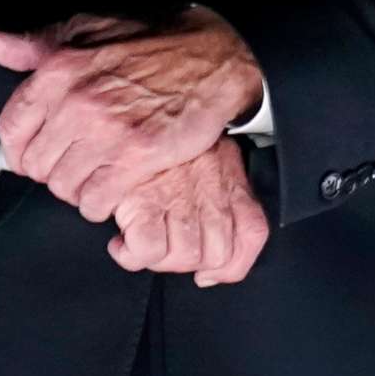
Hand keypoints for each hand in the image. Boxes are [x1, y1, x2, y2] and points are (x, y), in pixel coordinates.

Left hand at [0, 6, 263, 221]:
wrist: (217, 57)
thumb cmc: (154, 43)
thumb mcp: (90, 28)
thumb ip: (33, 42)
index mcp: (60, 70)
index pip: (11, 131)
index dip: (22, 150)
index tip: (39, 153)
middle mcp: (78, 102)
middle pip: (37, 166)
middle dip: (54, 170)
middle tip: (78, 162)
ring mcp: (108, 131)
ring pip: (64, 188)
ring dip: (78, 189)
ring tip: (98, 175)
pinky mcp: (138, 156)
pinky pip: (95, 201)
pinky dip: (101, 204)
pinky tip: (114, 188)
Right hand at [109, 138, 270, 286]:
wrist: (133, 102)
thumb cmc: (167, 131)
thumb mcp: (211, 149)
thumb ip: (224, 188)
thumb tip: (213, 250)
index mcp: (230, 179)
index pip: (253, 233)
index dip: (232, 265)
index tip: (207, 273)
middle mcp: (210, 192)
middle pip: (214, 255)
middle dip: (187, 262)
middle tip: (165, 248)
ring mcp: (177, 198)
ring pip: (181, 257)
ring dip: (157, 259)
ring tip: (142, 243)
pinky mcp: (141, 201)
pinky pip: (146, 250)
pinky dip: (130, 254)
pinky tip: (122, 241)